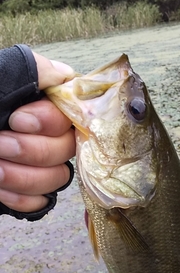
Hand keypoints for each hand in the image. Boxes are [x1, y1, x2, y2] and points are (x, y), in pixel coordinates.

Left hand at [0, 52, 75, 212]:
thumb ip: (33, 71)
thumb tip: (64, 76)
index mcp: (38, 103)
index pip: (70, 114)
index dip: (51, 121)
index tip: (17, 120)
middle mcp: (44, 133)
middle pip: (66, 149)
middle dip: (33, 150)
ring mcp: (37, 164)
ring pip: (57, 177)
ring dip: (25, 176)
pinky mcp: (26, 190)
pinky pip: (41, 201)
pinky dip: (22, 198)